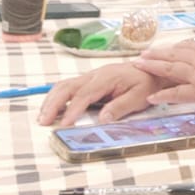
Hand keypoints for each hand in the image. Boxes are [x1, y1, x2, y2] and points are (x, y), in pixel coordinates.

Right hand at [39, 62, 162, 125]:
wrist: (152, 69)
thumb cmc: (146, 83)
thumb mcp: (139, 96)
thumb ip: (121, 106)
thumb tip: (103, 119)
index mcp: (107, 77)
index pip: (85, 94)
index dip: (73, 110)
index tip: (64, 124)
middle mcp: (95, 75)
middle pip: (67, 87)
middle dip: (53, 104)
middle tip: (43, 121)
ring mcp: (91, 77)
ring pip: (64, 85)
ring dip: (51, 100)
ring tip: (42, 117)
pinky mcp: (90, 81)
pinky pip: (69, 87)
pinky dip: (57, 98)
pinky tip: (52, 109)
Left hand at [133, 36, 194, 107]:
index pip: (187, 47)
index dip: (173, 48)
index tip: (163, 48)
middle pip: (173, 54)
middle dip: (156, 54)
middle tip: (142, 55)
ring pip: (170, 69)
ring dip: (153, 67)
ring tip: (139, 67)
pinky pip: (176, 93)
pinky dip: (163, 95)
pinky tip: (152, 97)